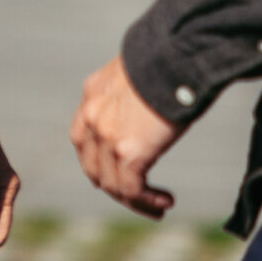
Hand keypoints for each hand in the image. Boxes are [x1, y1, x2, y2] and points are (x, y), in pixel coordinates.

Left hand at [71, 55, 181, 218]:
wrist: (178, 53)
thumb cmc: (171, 57)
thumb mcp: (139, 73)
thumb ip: (133, 94)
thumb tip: (149, 108)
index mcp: (93, 93)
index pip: (83, 138)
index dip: (98, 161)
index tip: (118, 174)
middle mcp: (92, 115)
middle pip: (93, 166)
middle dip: (115, 186)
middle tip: (138, 198)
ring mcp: (107, 135)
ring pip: (112, 184)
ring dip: (135, 200)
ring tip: (158, 207)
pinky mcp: (128, 152)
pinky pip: (132, 189)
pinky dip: (147, 201)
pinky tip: (165, 201)